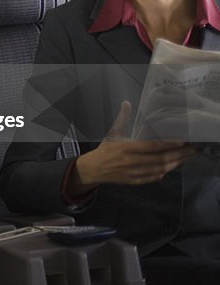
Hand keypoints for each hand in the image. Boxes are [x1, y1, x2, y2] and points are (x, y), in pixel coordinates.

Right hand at [70, 101, 196, 191]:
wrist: (93, 169)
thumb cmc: (105, 149)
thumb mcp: (112, 133)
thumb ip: (122, 119)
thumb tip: (126, 103)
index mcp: (126, 148)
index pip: (152, 146)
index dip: (168, 144)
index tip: (182, 141)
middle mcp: (131, 161)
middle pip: (160, 159)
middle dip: (178, 155)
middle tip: (191, 151)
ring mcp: (133, 172)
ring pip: (159, 169)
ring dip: (174, 164)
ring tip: (185, 159)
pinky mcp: (133, 181)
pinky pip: (152, 178)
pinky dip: (163, 173)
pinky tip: (170, 168)